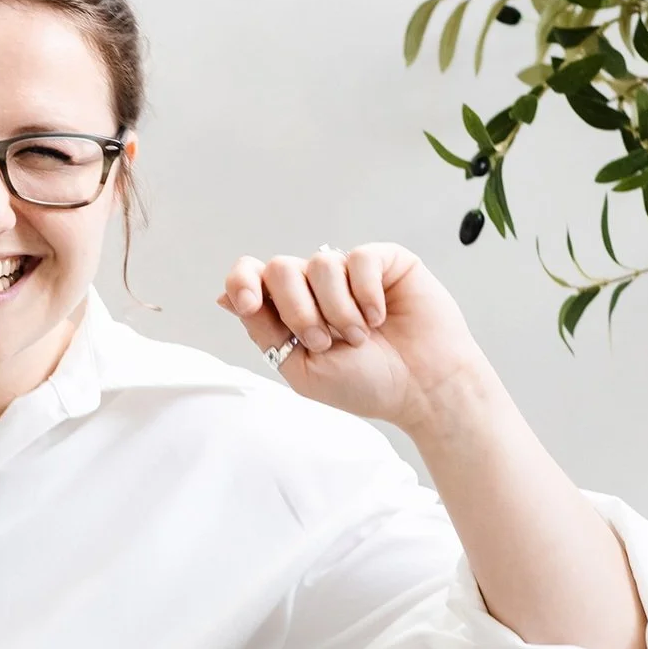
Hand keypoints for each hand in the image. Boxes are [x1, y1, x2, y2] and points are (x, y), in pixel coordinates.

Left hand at [215, 242, 491, 432]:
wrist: (421, 389)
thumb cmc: (366, 384)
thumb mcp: (301, 368)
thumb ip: (264, 331)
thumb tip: (225, 297)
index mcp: (290, 310)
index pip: (251, 276)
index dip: (242, 281)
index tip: (248, 304)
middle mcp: (316, 286)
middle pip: (281, 268)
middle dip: (297, 309)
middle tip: (323, 343)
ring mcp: (350, 271)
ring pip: (320, 264)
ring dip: (337, 310)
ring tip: (359, 337)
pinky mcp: (385, 262)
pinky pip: (359, 259)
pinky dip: (366, 294)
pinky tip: (380, 317)